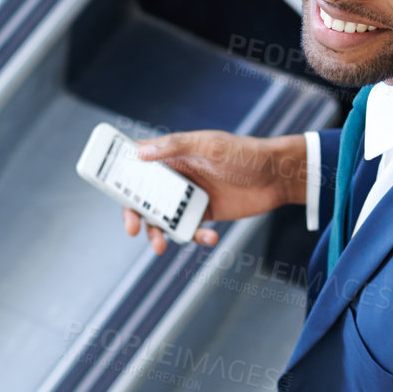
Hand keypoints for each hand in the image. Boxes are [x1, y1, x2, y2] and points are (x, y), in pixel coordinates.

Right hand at [121, 130, 307, 254]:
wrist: (279, 176)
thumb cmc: (246, 153)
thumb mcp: (210, 144)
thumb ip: (176, 146)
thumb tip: (140, 153)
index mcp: (174, 156)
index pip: (138, 166)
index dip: (121, 180)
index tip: (113, 196)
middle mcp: (178, 176)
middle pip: (145, 198)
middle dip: (135, 215)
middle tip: (133, 230)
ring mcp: (191, 196)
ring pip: (165, 218)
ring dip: (159, 233)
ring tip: (161, 247)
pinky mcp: (207, 213)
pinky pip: (191, 229)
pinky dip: (195, 236)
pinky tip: (210, 236)